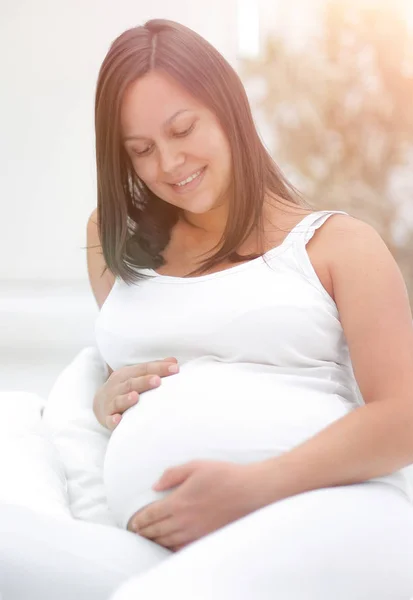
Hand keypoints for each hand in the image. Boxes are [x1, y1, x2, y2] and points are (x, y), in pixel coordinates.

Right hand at [93, 357, 178, 429]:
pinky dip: (113, 420)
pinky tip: (118, 419)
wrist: (100, 404)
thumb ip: (155, 369)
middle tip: (157, 380)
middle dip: (144, 381)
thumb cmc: (125, 388)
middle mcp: (118, 386)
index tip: (175, 368)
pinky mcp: (107, 418)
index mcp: (127, 374)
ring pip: (119, 400)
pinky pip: (109, 419)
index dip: (159, 368)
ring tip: (136, 397)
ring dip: (127, 399)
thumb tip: (174, 362)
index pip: (144, 368)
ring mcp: (111, 402)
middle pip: (131, 383)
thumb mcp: (137, 376)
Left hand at [127, 460, 274, 551]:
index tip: (132, 522)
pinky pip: (183, 548)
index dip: (139, 520)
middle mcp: (184, 520)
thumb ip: (173, 474)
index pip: (151, 515)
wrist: (251, 491)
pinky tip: (169, 545)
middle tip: (136, 532)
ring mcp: (196, 532)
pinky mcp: (207, 537)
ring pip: (167, 541)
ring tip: (148, 539)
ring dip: (155, 541)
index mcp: (179, 501)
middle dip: (144, 532)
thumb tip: (155, 486)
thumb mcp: (196, 466)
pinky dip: (171, 548)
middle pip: (156, 531)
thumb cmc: (225, 475)